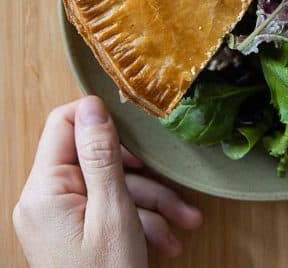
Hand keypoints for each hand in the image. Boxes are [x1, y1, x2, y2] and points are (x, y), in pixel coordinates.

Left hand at [13, 96, 202, 266]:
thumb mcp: (113, 213)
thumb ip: (101, 155)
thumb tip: (93, 104)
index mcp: (44, 190)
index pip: (63, 124)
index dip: (101, 121)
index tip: (138, 133)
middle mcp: (43, 201)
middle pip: (95, 159)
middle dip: (141, 174)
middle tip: (174, 189)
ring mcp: (57, 219)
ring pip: (108, 188)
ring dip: (150, 203)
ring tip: (186, 223)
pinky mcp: (71, 235)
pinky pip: (105, 211)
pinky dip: (138, 221)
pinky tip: (168, 240)